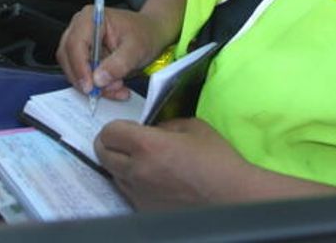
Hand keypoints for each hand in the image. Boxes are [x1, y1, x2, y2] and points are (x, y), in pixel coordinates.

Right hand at [56, 4, 172, 100]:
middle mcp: (80, 28)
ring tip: (118, 88)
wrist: (151, 33)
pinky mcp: (85, 56)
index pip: (75, 44)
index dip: (80, 67)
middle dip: (86, 79)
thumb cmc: (145, 33)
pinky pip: (83, 75)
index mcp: (91, 18)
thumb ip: (118, 64)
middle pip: (69, 57)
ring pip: (74, 70)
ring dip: (93, 85)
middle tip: (105, 91)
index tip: (90, 86)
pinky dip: (98, 86)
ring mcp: (81, 42)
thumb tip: (98, 79)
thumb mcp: (136, 48)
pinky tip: (115, 88)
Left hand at [95, 118, 253, 209]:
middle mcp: (136, 172)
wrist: (233, 198)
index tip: (127, 127)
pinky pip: (128, 191)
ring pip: (113, 174)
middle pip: (102, 153)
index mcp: (148, 147)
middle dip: (110, 143)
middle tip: (126, 141)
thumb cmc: (217, 160)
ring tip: (144, 161)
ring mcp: (139, 195)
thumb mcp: (192, 127)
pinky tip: (154, 179)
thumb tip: (150, 129)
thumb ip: (164, 125)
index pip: (109, 132)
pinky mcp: (144, 210)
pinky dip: (134, 182)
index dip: (115, 127)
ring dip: (121, 164)